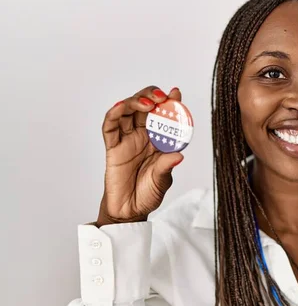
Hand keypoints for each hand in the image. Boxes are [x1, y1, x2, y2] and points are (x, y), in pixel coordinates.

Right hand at [96, 86, 184, 225]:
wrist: (129, 211)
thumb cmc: (147, 194)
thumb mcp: (162, 180)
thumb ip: (166, 166)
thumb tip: (179, 155)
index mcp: (158, 141)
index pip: (164, 117)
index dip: (170, 103)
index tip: (176, 93)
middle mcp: (143, 137)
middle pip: (145, 108)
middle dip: (152, 96)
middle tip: (162, 96)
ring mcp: (127, 140)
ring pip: (128, 112)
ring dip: (136, 101)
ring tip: (148, 102)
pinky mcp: (113, 147)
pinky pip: (110, 127)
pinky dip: (115, 114)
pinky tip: (123, 107)